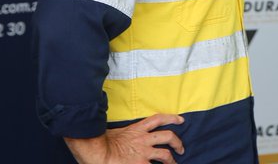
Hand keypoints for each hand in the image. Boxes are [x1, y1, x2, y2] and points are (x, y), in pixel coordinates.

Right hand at [64, 113, 184, 163]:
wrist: (96, 151)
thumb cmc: (101, 141)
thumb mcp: (116, 133)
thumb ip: (126, 135)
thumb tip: (125, 139)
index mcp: (137, 129)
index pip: (158, 119)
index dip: (172, 118)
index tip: (181, 120)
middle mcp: (143, 139)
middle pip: (168, 136)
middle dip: (177, 142)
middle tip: (181, 149)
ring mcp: (143, 153)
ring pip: (165, 154)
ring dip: (172, 160)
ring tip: (174, 163)